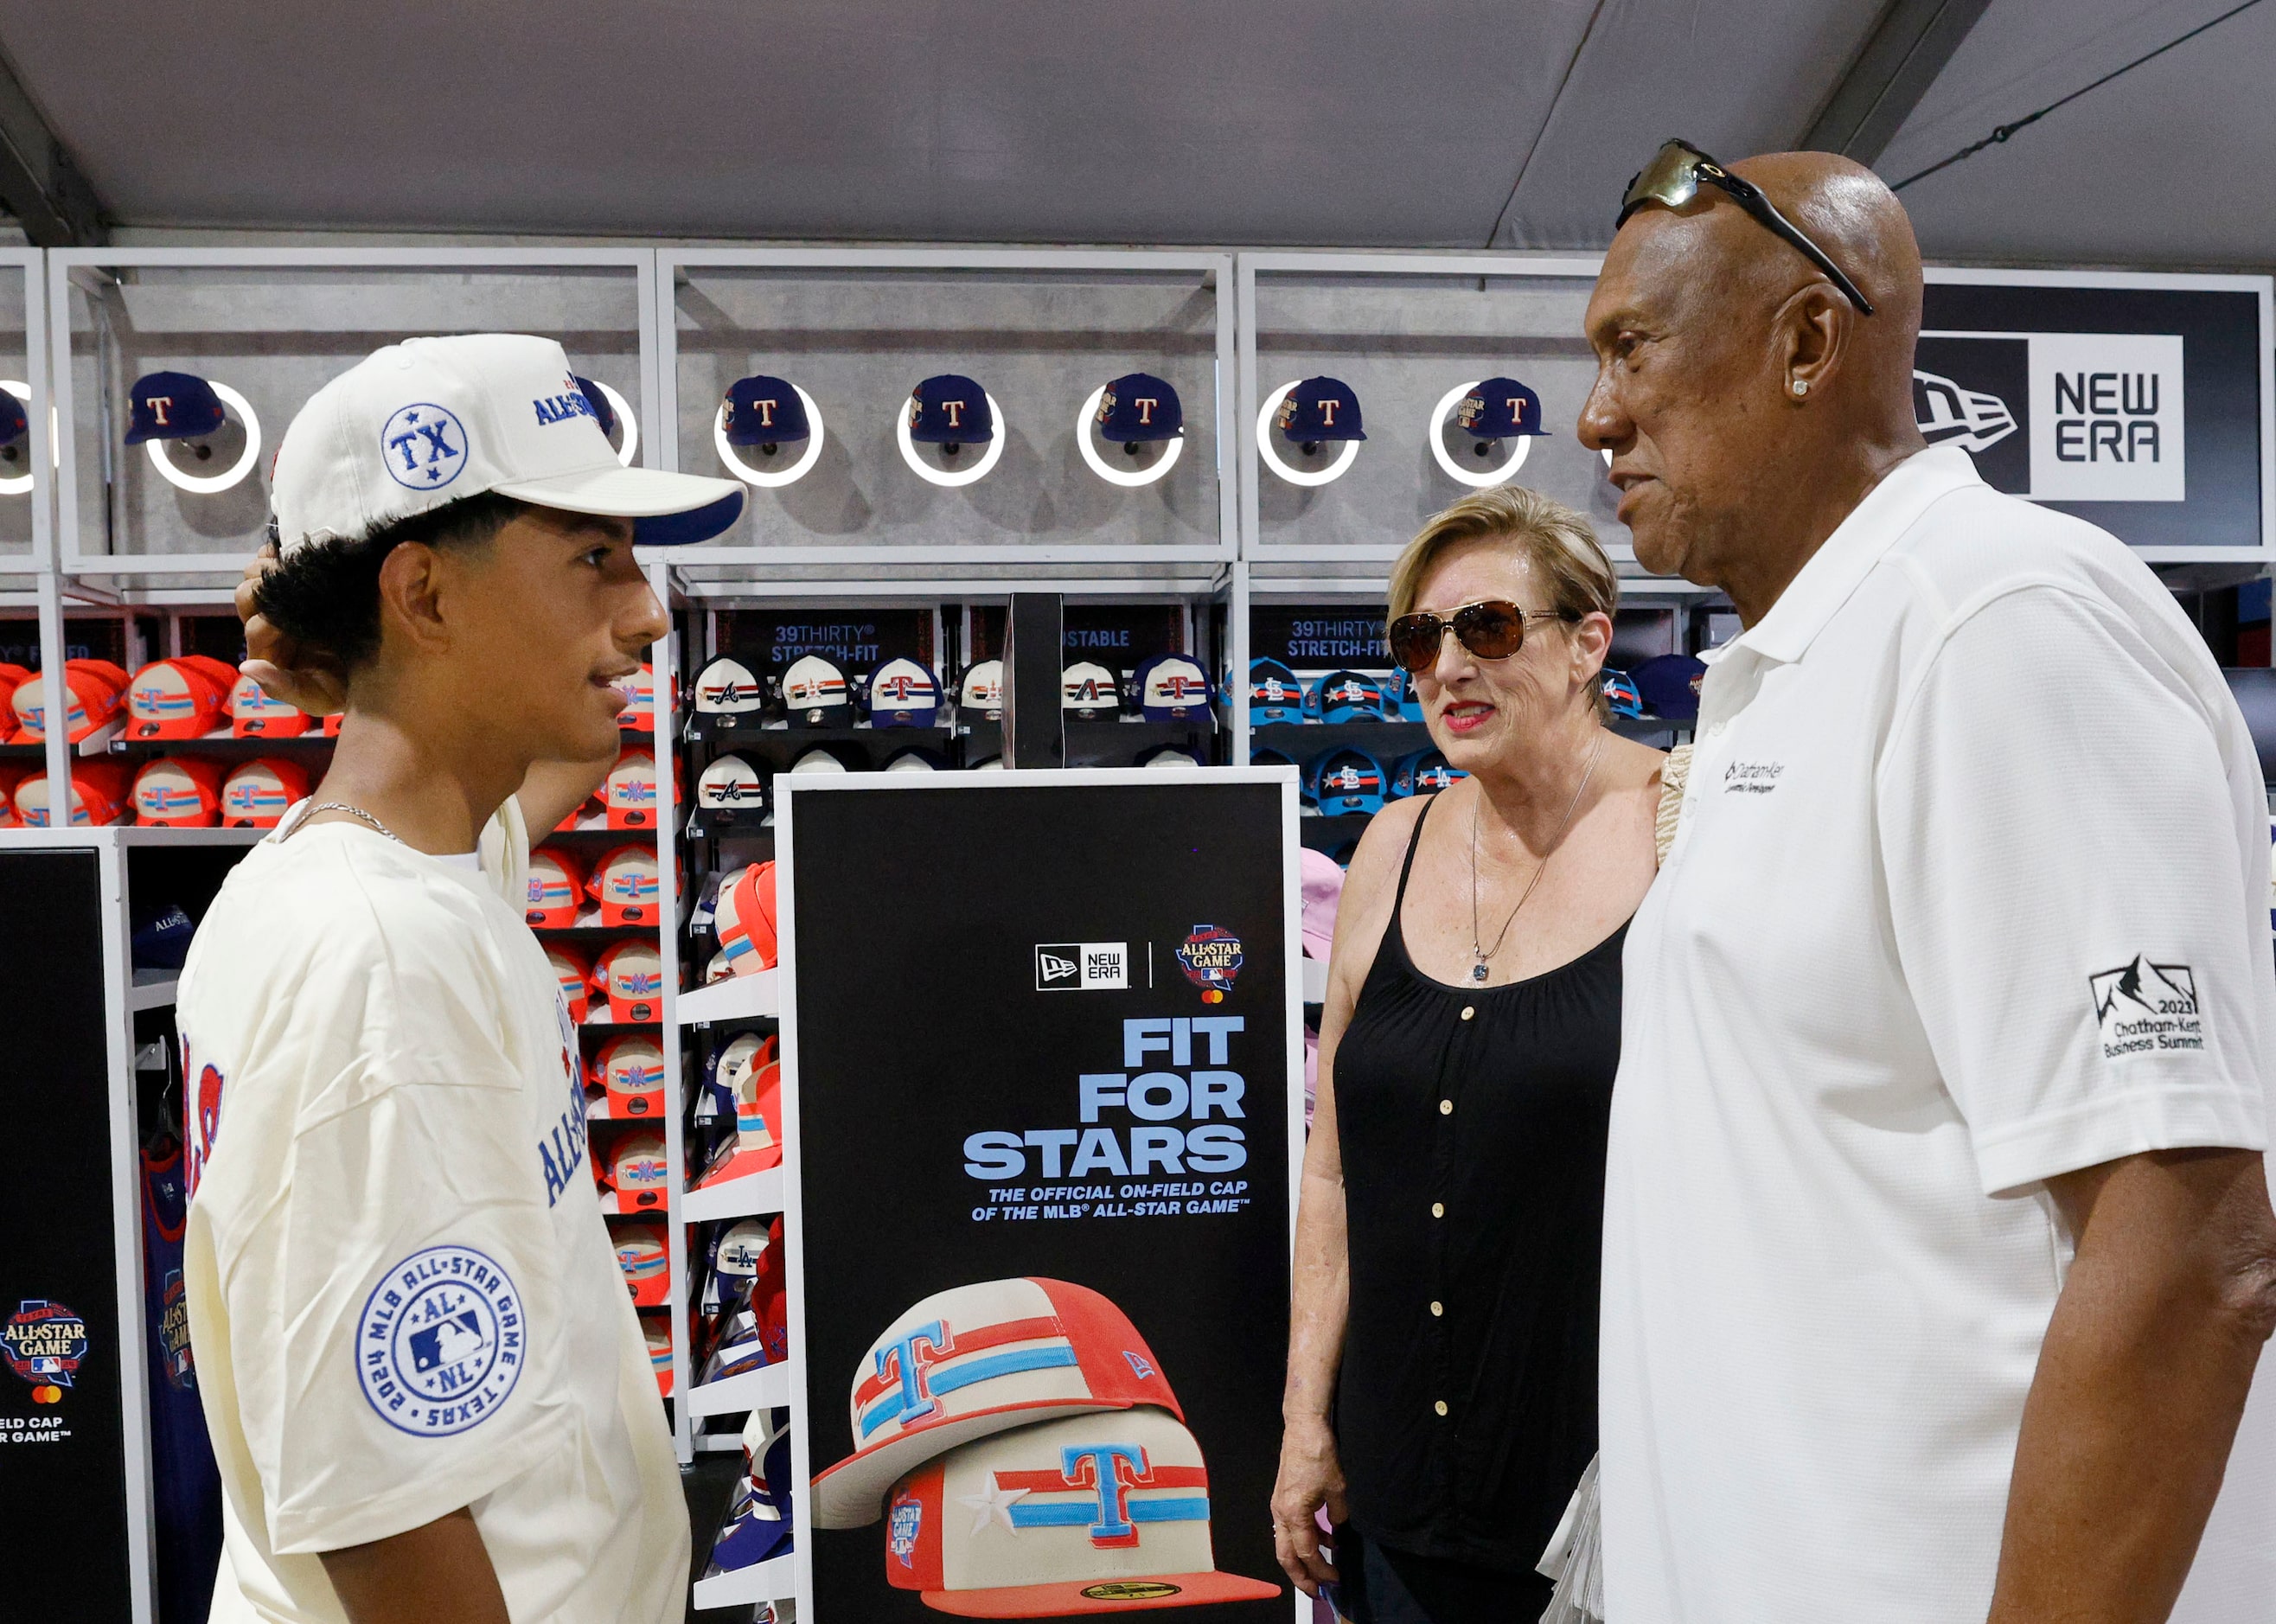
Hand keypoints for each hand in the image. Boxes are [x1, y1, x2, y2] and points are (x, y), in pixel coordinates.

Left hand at [236, 544, 346, 716]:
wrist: (381, 668)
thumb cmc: (349, 687)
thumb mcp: (320, 697)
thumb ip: (284, 688)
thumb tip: (247, 667)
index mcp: (271, 652)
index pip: (255, 628)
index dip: (269, 622)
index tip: (296, 622)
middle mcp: (270, 624)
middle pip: (247, 597)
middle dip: (263, 590)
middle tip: (294, 587)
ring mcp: (281, 601)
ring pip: (253, 576)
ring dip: (268, 568)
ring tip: (294, 566)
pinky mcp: (296, 581)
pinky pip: (270, 559)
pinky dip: (273, 551)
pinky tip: (290, 549)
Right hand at [1270, 1418, 1346, 1596]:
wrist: (1303, 1427)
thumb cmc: (1319, 1454)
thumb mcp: (1337, 1488)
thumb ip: (1338, 1514)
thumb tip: (1338, 1528)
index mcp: (1293, 1513)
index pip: (1306, 1552)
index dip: (1321, 1569)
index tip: (1335, 1579)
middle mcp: (1280, 1513)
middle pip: (1285, 1556)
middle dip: (1300, 1577)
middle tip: (1317, 1592)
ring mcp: (1279, 1505)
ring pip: (1286, 1543)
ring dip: (1302, 1559)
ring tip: (1322, 1569)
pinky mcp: (1283, 1497)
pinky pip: (1291, 1528)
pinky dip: (1305, 1538)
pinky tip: (1325, 1538)